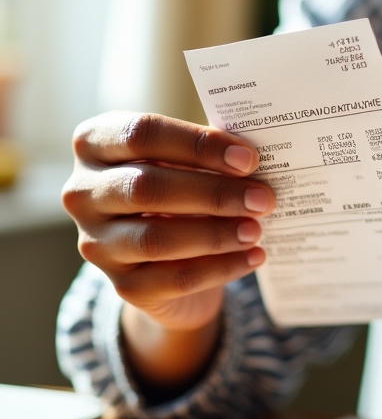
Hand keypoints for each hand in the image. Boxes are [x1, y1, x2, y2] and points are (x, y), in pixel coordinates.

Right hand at [63, 111, 274, 332]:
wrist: (163, 250)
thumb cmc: (180, 182)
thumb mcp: (187, 159)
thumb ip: (209, 152)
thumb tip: (250, 158)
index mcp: (95, 143)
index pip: (142, 134)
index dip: (197, 144)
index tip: (248, 159)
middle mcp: (82, 193)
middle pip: (146, 187)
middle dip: (213, 193)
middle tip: (262, 197)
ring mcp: (96, 243)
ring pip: (156, 238)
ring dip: (216, 233)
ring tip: (256, 229)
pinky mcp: (122, 285)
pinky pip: (174, 279)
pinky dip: (221, 267)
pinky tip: (253, 256)